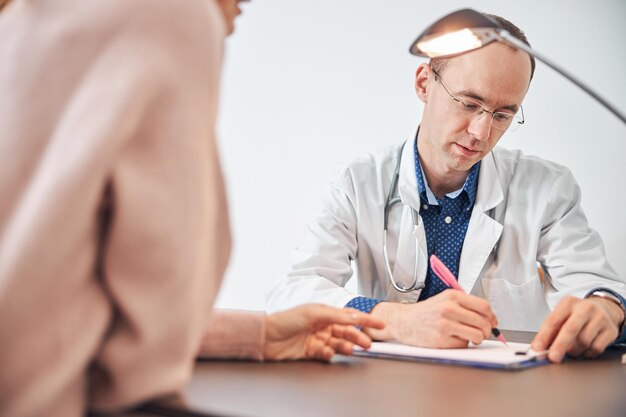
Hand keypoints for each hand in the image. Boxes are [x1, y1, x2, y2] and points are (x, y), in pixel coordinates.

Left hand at [262, 304, 384, 360]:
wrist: (266, 337)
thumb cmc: (286, 320)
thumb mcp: (313, 312)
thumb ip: (335, 315)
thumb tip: (354, 315)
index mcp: (324, 313)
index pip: (350, 316)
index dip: (366, 319)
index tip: (380, 324)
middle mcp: (322, 325)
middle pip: (347, 332)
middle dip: (358, 337)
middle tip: (366, 343)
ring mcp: (317, 338)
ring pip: (339, 344)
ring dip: (345, 346)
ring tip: (348, 349)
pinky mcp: (312, 351)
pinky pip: (327, 353)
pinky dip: (329, 353)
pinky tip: (326, 352)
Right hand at [368, 290, 496, 347]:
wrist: (403, 321)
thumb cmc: (425, 312)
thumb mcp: (444, 299)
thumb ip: (465, 305)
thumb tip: (489, 317)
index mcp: (452, 296)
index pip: (484, 306)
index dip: (492, 316)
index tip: (493, 322)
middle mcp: (449, 308)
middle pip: (484, 322)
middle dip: (487, 330)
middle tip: (483, 332)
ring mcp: (445, 324)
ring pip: (477, 335)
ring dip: (477, 338)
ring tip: (469, 336)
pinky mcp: (441, 340)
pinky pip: (463, 345)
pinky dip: (461, 344)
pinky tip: (452, 339)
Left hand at [531, 296, 623, 362]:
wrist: (602, 310)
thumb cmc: (576, 315)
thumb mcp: (562, 316)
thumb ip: (551, 331)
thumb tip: (540, 348)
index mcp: (568, 302)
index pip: (553, 320)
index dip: (544, 336)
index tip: (538, 348)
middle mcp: (585, 308)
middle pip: (571, 329)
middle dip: (560, 345)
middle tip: (553, 357)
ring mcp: (600, 318)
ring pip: (583, 341)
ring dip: (574, 350)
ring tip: (571, 348)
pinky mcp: (610, 330)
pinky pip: (596, 348)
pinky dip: (587, 353)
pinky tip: (584, 348)